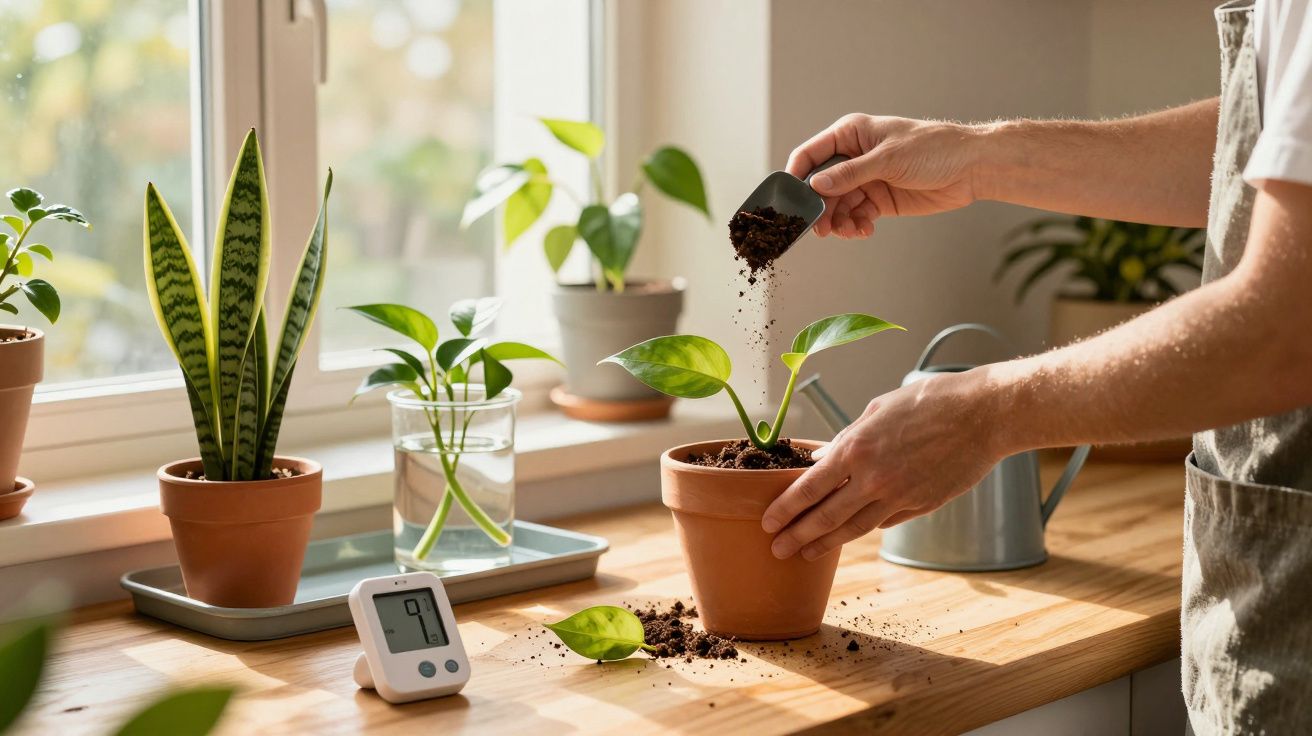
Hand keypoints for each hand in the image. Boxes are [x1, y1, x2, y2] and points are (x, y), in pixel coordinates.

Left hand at [761, 370, 1007, 559]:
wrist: (984, 415)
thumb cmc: (930, 401)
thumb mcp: (878, 409)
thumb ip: (847, 437)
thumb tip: (821, 459)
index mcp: (856, 449)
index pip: (809, 488)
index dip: (785, 508)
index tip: (768, 521)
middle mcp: (874, 479)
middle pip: (825, 517)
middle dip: (796, 535)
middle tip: (776, 549)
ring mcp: (899, 497)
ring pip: (854, 528)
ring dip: (825, 544)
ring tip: (805, 553)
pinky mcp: (922, 506)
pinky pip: (886, 521)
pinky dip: (865, 528)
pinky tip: (849, 534)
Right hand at [786, 114, 984, 238]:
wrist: (971, 168)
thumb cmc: (933, 149)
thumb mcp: (887, 159)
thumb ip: (850, 174)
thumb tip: (816, 185)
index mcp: (850, 135)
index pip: (811, 154)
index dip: (797, 176)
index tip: (790, 201)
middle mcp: (854, 157)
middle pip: (821, 186)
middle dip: (820, 208)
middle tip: (821, 229)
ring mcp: (866, 180)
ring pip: (838, 205)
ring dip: (839, 221)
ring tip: (849, 232)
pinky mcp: (879, 200)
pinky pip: (856, 216)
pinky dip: (856, 226)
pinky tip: (865, 230)